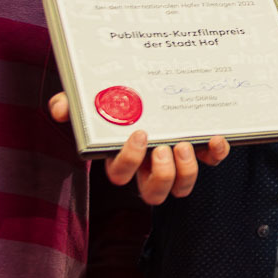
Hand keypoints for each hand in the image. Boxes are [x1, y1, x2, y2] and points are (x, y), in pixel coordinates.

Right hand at [49, 93, 228, 204]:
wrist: (148, 84)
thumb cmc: (114, 99)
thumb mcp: (91, 100)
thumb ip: (72, 104)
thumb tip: (60, 109)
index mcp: (122, 156)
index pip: (120, 174)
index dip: (129, 161)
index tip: (139, 134)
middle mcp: (148, 166)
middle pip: (153, 193)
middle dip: (160, 175)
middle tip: (163, 148)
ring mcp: (174, 161)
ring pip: (180, 188)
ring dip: (185, 172)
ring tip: (183, 145)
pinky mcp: (200, 149)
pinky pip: (210, 161)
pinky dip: (216, 153)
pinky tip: (216, 137)